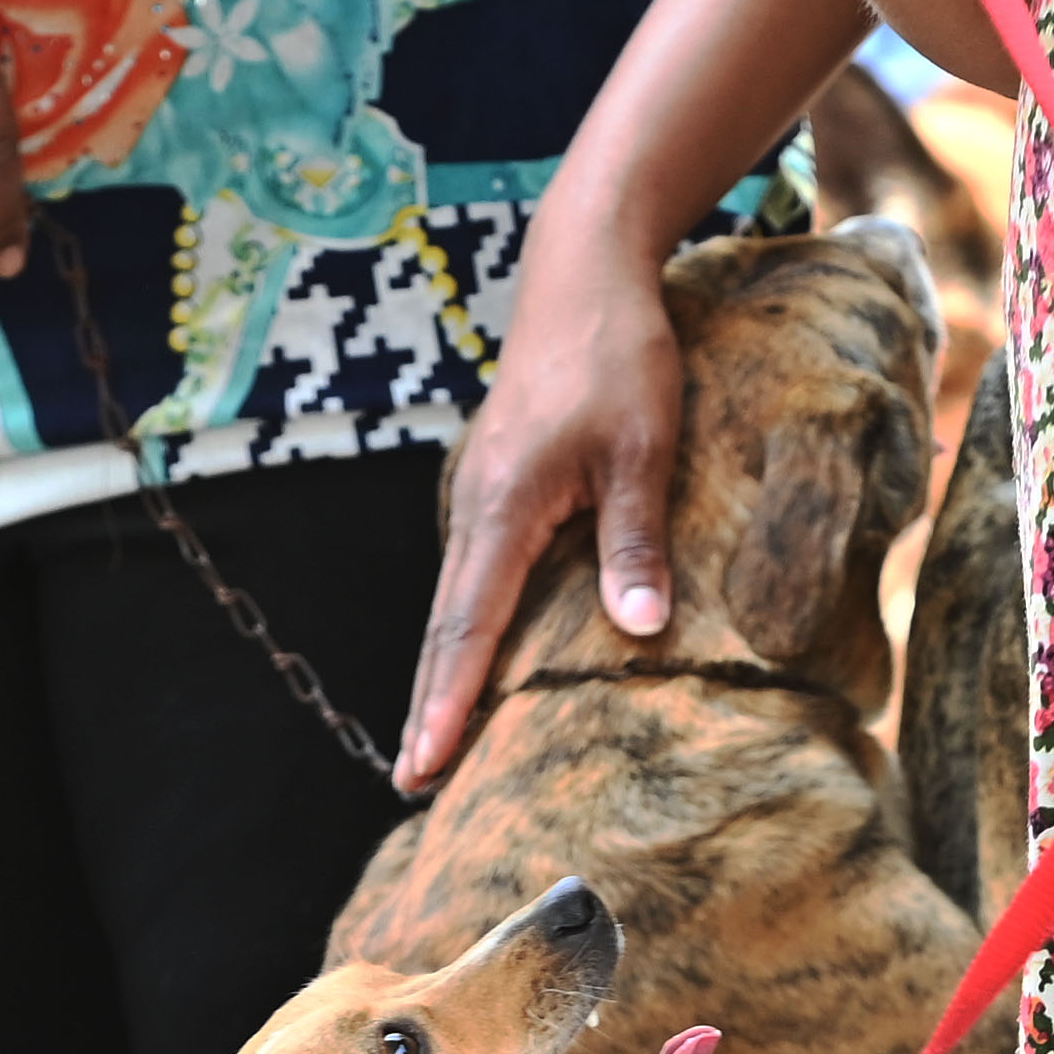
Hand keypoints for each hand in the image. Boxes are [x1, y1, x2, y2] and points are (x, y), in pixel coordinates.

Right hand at [397, 222, 683, 790]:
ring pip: (451, 607)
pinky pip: (470, 578)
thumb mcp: (642, 447)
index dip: (449, 703)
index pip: (469, 628)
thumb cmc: (617, 352)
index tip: (426, 765)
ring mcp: (478, 498)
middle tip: (411, 784)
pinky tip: (467, 665)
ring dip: (439, 677)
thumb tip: (639, 632)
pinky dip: (460, 634)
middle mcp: (476, 510)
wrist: (583, 269)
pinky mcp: (495, 488)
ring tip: (430, 745)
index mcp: (504, 507)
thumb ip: (634, 541)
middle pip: (443, 630)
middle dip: (427, 708)